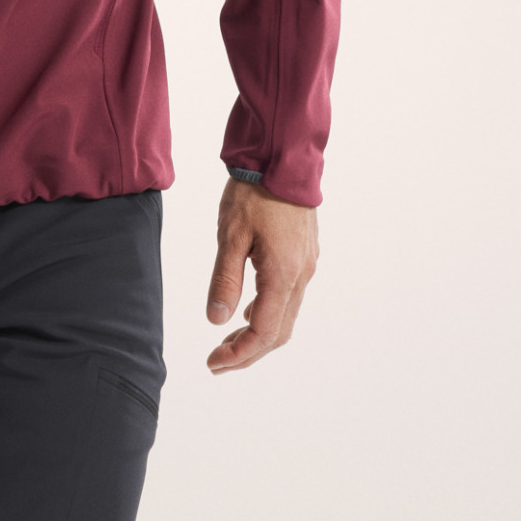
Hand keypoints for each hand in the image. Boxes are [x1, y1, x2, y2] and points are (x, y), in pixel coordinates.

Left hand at [205, 175, 317, 372]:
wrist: (283, 157)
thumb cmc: (254, 191)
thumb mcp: (231, 235)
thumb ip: (224, 280)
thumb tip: (217, 321)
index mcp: (283, 274)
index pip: (264, 332)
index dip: (240, 354)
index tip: (214, 363)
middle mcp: (301, 275)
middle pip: (279, 332)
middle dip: (248, 352)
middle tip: (217, 361)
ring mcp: (306, 265)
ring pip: (286, 316)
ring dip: (258, 335)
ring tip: (227, 341)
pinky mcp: (304, 255)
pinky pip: (289, 297)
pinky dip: (268, 313)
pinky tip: (248, 310)